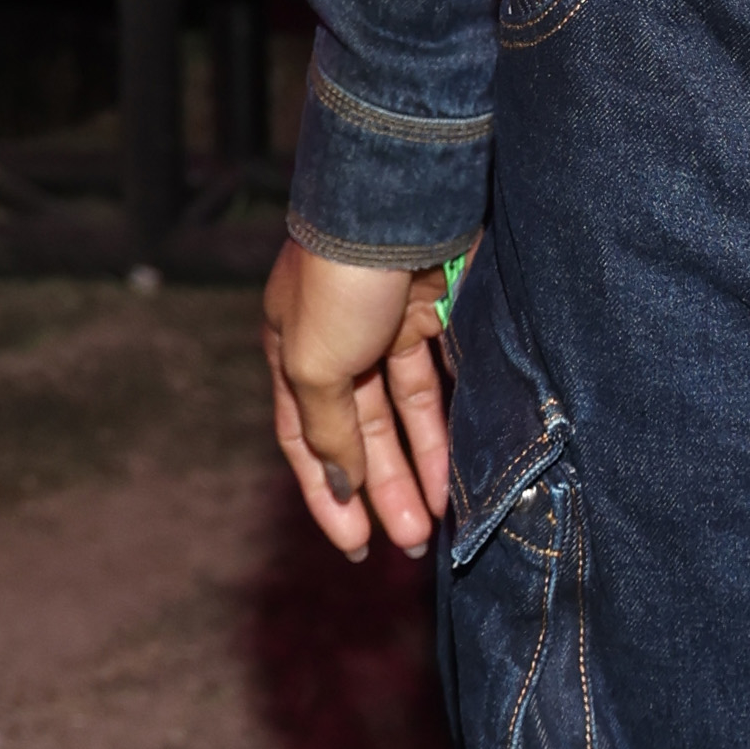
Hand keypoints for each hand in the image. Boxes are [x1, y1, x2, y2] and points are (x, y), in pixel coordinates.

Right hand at [263, 239, 457, 563]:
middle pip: (360, 432)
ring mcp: (387, 327)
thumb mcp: (313, 363)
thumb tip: (341, 481)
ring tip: (435, 521)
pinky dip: (446, 423)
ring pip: (403, 412)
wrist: (399, 202)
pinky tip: (458, 463)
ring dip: (418, 467)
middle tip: (410, 544)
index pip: (304, 440)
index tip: (353, 546)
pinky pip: (438, 383)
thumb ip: (326, 428)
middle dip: (383, 489)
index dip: (326, 494)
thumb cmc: (339, 281)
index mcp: (291, 351)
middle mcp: (337, 342)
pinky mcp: (433, 312)